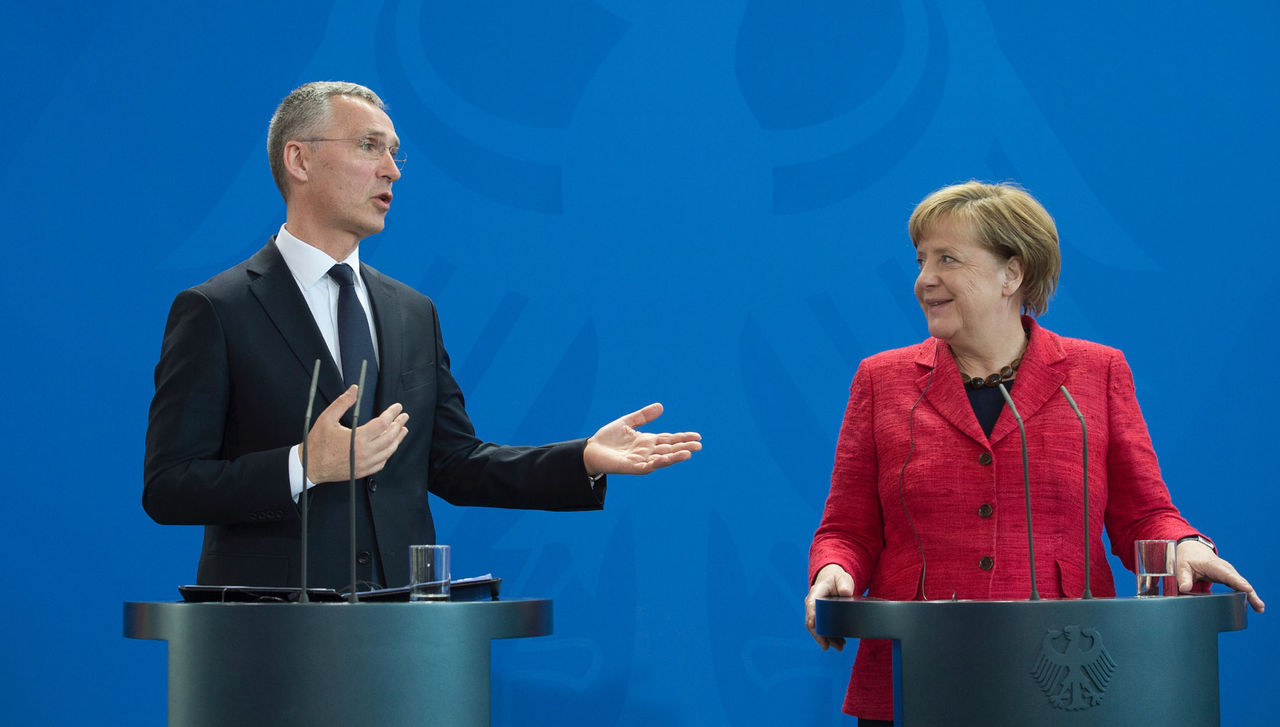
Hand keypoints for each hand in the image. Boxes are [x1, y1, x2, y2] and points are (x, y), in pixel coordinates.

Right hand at [300, 385, 409, 483]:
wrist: (309, 466)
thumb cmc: (317, 443)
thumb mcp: (327, 418)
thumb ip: (342, 402)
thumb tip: (354, 389)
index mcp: (358, 438)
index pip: (383, 423)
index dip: (392, 414)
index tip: (397, 407)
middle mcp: (364, 452)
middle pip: (390, 437)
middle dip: (399, 425)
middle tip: (404, 417)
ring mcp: (365, 463)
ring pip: (388, 451)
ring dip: (397, 439)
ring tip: (402, 430)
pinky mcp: (362, 471)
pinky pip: (382, 463)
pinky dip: (388, 453)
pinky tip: (390, 447)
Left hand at [582, 402, 700, 475]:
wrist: (591, 450)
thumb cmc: (608, 438)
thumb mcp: (627, 422)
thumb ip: (643, 416)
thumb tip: (661, 406)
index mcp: (647, 441)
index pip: (669, 439)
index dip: (682, 437)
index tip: (697, 436)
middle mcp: (647, 451)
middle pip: (669, 449)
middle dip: (684, 447)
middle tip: (699, 445)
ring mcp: (641, 460)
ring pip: (662, 459)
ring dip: (675, 456)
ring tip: (689, 453)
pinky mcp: (633, 467)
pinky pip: (648, 466)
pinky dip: (659, 463)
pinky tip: (668, 459)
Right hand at [806, 563, 855, 649]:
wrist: (834, 581)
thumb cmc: (837, 580)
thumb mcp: (842, 578)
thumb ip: (844, 583)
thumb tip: (846, 593)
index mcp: (816, 593)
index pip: (811, 605)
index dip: (812, 617)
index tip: (814, 627)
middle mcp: (813, 604)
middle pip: (812, 622)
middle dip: (820, 635)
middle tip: (828, 646)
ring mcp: (816, 613)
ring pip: (818, 629)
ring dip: (827, 639)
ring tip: (840, 647)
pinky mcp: (822, 619)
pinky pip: (824, 630)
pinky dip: (831, 637)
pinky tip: (840, 643)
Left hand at [1176, 539, 1264, 612]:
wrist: (1192, 550)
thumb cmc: (1187, 558)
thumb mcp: (1181, 566)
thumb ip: (1183, 577)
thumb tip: (1184, 588)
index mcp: (1213, 565)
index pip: (1227, 575)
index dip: (1237, 582)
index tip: (1247, 590)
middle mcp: (1225, 569)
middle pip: (1239, 581)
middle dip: (1249, 593)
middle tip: (1259, 606)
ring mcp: (1229, 573)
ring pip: (1242, 584)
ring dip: (1251, 596)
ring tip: (1259, 608)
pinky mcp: (1229, 577)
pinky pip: (1239, 586)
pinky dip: (1247, 594)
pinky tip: (1253, 605)